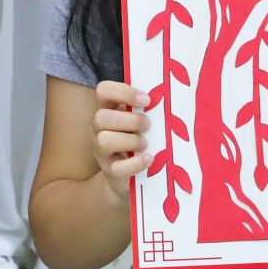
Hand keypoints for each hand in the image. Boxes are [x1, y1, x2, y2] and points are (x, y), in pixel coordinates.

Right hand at [91, 80, 151, 205]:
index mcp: (107, 110)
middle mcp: (99, 129)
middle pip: (101, 117)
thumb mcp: (138, 123)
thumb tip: (168, 98)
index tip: (147, 100)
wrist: (129, 178)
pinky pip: (118, 167)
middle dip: (129, 120)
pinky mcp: (110, 171)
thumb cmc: (138, 142)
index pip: (103, 91)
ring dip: (131, 141)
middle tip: (148, 125)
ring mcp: (102, 151)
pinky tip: (149, 159)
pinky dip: (136, 163)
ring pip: (104, 140)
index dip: (123, 92)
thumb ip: (146, 110)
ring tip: (146, 144)